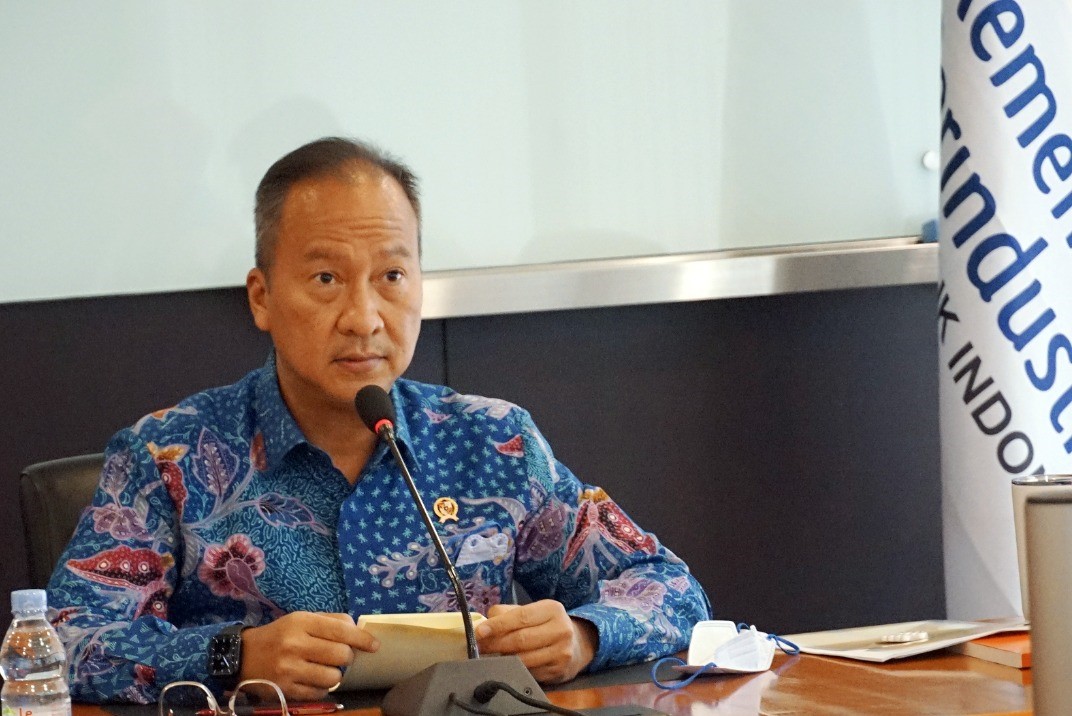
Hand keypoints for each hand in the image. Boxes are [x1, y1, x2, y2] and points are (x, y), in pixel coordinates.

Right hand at [238, 612, 378, 700]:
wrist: (242, 656)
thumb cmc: (279, 635)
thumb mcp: (301, 619)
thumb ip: (330, 621)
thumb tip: (357, 629)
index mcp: (301, 622)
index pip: (341, 630)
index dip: (362, 639)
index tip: (374, 645)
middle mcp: (295, 645)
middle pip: (341, 655)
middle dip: (347, 657)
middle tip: (340, 656)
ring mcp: (290, 669)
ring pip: (333, 677)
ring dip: (335, 675)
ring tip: (326, 669)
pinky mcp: (286, 690)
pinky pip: (319, 693)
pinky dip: (322, 687)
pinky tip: (313, 679)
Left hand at [475, 600, 597, 683]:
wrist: (577, 644)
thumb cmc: (546, 625)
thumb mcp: (532, 611)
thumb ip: (507, 613)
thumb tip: (484, 623)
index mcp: (552, 609)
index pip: (520, 616)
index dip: (498, 625)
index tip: (480, 632)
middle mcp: (560, 629)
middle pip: (520, 640)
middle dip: (495, 644)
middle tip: (479, 646)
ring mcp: (561, 652)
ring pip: (523, 659)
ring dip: (502, 659)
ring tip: (490, 656)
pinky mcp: (559, 671)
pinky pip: (529, 672)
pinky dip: (515, 669)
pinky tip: (508, 665)